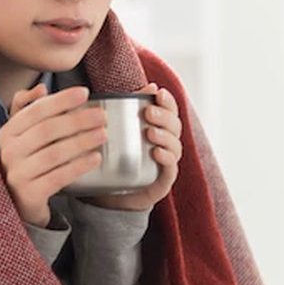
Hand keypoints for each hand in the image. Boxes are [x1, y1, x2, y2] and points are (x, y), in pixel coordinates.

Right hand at [0, 84, 107, 227]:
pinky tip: (95, 158)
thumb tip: (41, 89)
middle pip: (47, 131)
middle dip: (77, 120)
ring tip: (103, 135)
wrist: (19, 203)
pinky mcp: (29, 195)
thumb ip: (28, 108)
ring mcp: (17, 174)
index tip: (85, 93)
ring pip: (54, 154)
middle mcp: (8, 152)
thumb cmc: (26, 162)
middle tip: (102, 116)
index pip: (36, 110)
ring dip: (82, 142)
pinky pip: (58, 177)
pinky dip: (78, 166)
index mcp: (8, 132)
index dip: (61, 100)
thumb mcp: (22, 134)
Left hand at [86, 83, 182, 212]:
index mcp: (157, 128)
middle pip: (175, 125)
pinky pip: (171, 168)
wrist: (107, 195)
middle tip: (148, 112)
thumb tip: (112, 89)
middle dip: (164, 116)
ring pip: (175, 145)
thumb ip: (117, 111)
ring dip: (164, 136)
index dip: (167, 101)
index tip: (157, 92)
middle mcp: (166, 144)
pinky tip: (156, 152)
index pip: (169, 111)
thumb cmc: (111, 158)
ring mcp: (167, 162)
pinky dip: (166, 158)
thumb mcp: (111, 133)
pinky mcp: (163, 180)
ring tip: (149, 132)